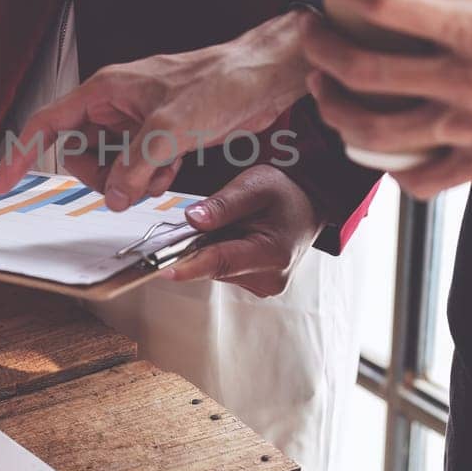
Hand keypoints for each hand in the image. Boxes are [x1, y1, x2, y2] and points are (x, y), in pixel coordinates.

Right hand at [0, 11, 316, 208]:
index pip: (48, 124)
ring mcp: (138, 121)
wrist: (262, 78)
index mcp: (105, 91)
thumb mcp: (170, 127)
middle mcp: (116, 105)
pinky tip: (176, 166)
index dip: (21, 152)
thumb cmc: (220, 82)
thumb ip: (134, 164)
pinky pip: (138, 168)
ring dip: (131, 180)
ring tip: (161, 171)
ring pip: (111, 166)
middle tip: (128, 182)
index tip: (4, 181)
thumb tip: (113, 196)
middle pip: (80, 154)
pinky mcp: (161, 135)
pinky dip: (152, 176)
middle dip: (101, 177)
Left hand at [163, 166, 319, 297]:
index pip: (221, 262)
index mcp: (273, 254)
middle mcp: (270, 277)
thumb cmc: (287, 193)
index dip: (188, 265)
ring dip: (213, 248)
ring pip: (217, 270)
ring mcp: (265, 285)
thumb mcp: (255, 185)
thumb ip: (223, 204)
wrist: (309, 204)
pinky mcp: (258, 285)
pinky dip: (222, 253)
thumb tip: (193, 220)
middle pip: (215, 267)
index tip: (162, 269)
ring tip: (234, 225)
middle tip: (210, 219)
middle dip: (201, 246)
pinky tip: (237, 236)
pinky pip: (225, 271)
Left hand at [300, 0, 471, 198]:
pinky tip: (378, 146)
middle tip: (314, 32)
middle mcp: (467, 85)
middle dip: (322, 49)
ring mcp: (471, 133)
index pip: (388, 2)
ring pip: (372, 130)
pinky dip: (388, 164)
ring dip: (335, 107)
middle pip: (362, 70)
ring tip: (325, 86)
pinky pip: (417, 178)